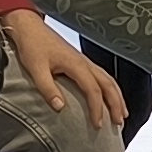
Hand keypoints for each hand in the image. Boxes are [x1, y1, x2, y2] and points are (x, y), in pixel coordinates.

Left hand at [3, 10, 130, 129]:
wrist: (29, 27)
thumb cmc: (32, 45)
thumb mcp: (36, 68)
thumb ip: (48, 88)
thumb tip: (60, 107)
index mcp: (76, 64)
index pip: (93, 90)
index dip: (97, 108)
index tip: (98, 124)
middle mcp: (85, 62)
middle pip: (108, 85)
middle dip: (116, 104)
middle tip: (119, 122)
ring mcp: (85, 61)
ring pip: (109, 80)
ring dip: (117, 97)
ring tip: (122, 113)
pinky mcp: (81, 61)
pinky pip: (102, 76)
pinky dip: (111, 89)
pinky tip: (110, 96)